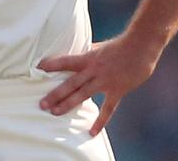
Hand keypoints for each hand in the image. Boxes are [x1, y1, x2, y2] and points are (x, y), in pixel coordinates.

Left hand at [37, 34, 160, 134]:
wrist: (140, 48)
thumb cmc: (119, 46)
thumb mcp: (98, 47)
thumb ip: (86, 54)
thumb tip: (75, 55)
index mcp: (87, 58)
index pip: (65, 61)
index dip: (52, 64)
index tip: (37, 68)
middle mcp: (93, 70)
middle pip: (70, 83)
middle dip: (55, 94)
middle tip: (41, 104)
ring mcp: (104, 81)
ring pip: (82, 95)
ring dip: (68, 104)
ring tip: (54, 113)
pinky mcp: (117, 90)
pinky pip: (107, 108)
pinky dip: (100, 121)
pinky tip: (91, 131)